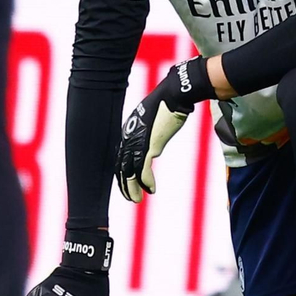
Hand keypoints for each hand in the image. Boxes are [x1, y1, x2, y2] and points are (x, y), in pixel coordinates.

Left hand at [115, 57, 212, 201]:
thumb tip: (156, 141)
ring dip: (132, 189)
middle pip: (121, 167)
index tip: (128, 183)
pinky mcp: (148, 146)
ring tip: (137, 200)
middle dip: (124, 185)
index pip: (121, 157)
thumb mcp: (155, 119)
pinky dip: (146, 182)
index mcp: (129, 131)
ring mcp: (137, 143)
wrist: (174, 95)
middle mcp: (129, 138)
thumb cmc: (168, 103)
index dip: (123, 172)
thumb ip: (152, 132)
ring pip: (129, 172)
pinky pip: (143, 171)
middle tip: (130, 197)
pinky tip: (151, 190)